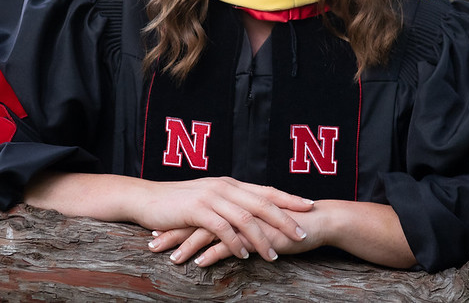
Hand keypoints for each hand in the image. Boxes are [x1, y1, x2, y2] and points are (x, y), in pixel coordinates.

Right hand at [133, 176, 312, 262]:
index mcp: (230, 184)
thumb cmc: (177, 202)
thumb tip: (248, 216)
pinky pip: (222, 228)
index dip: (288, 197)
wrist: (147, 199)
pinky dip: (235, 243)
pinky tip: (243, 256)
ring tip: (274, 256)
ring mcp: (211, 197)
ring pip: (245, 218)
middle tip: (302, 235)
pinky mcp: (197, 210)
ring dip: (262, 239)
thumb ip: (228, 204)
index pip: (266, 190)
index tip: (309, 205)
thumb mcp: (208, 199)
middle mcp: (224, 187)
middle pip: (262, 203)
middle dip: (284, 219)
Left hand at [147, 200, 415, 268]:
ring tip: (168, 257)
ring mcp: (244, 220)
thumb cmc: (289, 225)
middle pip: (197, 220)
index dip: (178, 222)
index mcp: (234, 204)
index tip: (157, 232)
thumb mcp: (258, 224)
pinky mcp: (255, 234)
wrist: (317, 221)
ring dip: (186, 245)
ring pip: (208, 232)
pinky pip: (228, 245)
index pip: (200, 212)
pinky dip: (210, 254)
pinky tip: (197, 264)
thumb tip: (222, 236)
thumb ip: (240, 226)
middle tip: (151, 243)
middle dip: (173, 232)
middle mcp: (235, 209)